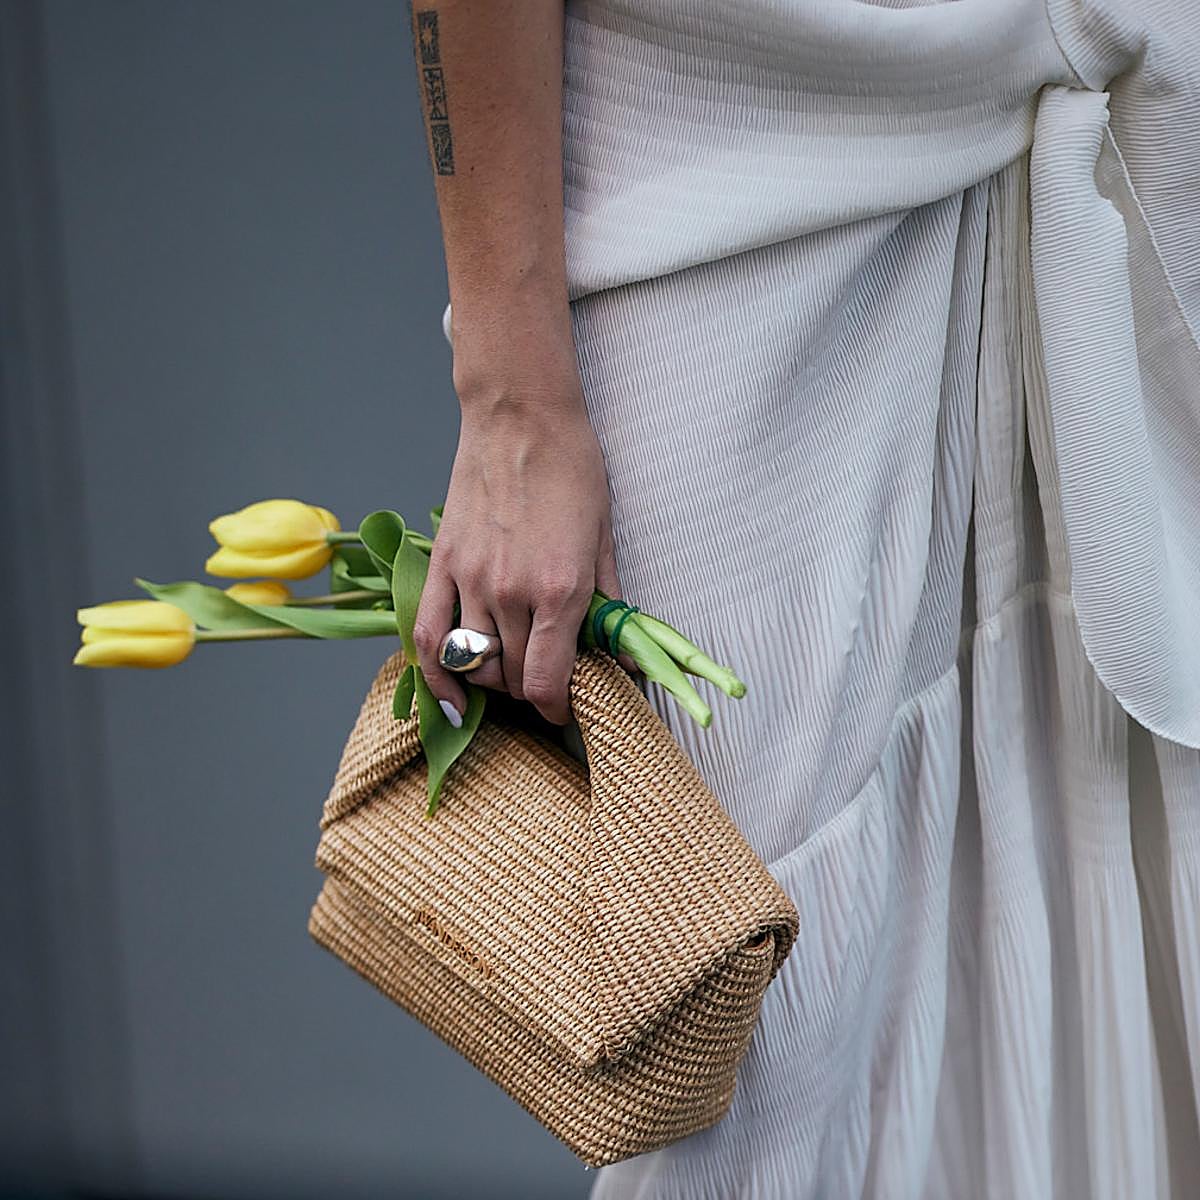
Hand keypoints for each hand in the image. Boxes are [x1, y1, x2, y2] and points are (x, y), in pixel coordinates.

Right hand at [413, 349, 636, 726]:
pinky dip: (435, 674)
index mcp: (562, 591)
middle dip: (531, 691)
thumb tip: (621, 654)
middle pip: (512, 679)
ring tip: (509, 670)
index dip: (557, 709)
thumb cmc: (572, 466)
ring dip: (492, 680)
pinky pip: (427, 635)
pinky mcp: (443, 565)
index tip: (565, 708)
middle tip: (545, 678)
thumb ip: (610, 603)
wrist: (521, 415)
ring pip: (473, 665)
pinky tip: (448, 694)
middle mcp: (512, 594)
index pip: (548, 683)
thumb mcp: (605, 536)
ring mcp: (471, 581)